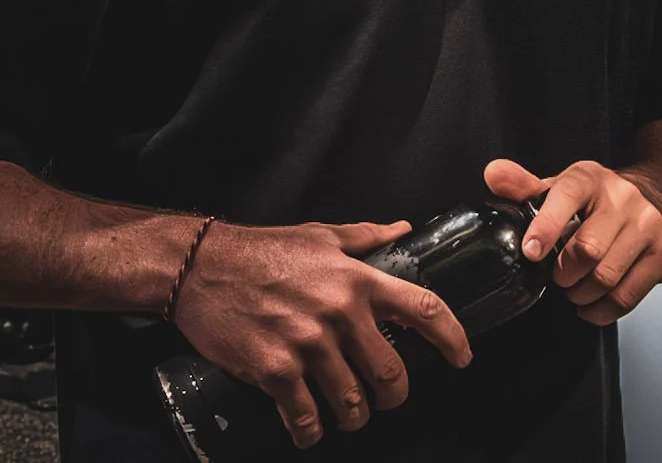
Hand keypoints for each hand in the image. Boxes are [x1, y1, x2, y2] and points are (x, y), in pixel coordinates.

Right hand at [171, 219, 471, 449]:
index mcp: (359, 280)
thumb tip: (404, 230)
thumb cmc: (264, 249)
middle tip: (390, 398)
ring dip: (355, 416)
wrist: (200, 269)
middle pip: (391, 370)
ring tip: (351, 416)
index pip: (424, 309)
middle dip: (396, 393)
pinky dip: (310, 430)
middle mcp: (340, 314)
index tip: (462, 356)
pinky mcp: (274, 370)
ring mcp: (307, 345)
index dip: (451, 337)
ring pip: (351, 399)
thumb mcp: (322, 235)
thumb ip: (367, 237)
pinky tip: (310, 430)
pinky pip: (304, 413)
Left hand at [484, 158, 661, 326]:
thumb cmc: (589, 203)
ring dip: (581, 294)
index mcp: (590, 179)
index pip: (567, 196)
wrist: (646, 203)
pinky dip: (601, 310)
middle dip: (563, 274)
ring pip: (606, 277)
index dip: (546, 227)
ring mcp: (648, 226)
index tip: (531, 253)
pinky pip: (626, 297)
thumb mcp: (556, 190)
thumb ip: (522, 186)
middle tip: (558, 276)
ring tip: (576, 288)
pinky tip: (591, 304)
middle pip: (587, 250)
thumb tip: (493, 173)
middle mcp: (624, 199)